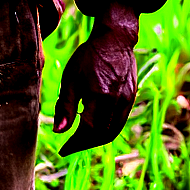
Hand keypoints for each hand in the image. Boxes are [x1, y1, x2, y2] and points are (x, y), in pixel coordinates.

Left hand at [53, 0, 139, 156]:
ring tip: (80, 139)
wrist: (114, 40)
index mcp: (100, 98)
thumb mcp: (70, 78)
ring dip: (96, 139)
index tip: (62, 149)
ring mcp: (127, 102)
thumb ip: (64, 105)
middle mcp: (117, 103)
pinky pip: (119, 121)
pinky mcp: (131, 98)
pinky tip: (94, 124)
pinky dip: (106, 128)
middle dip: (85, 144)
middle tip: (70, 146)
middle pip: (102, 135)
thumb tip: (58, 131)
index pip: (87, 131)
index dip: (74, 143)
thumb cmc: (88, 57)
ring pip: (113, 130)